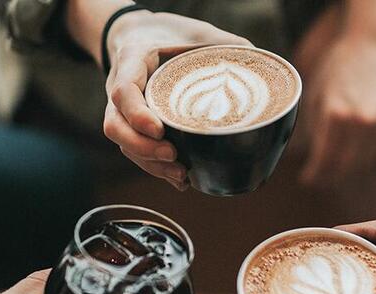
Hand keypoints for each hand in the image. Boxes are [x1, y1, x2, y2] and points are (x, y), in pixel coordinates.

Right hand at [102, 10, 250, 189]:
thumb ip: (224, 44)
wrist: (142, 36)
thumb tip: (260, 63)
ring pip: (123, 144)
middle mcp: (120, 88)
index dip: (137, 115)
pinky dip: (156, 168)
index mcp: (133, 60)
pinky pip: (136, 152)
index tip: (160, 130)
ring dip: (150, 164)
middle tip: (174, 156)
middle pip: (115, 126)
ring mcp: (123, 110)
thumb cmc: (170, 33)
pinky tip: (181, 180)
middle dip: (143, 148)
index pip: (123, 91)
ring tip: (182, 175)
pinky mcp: (133, 126)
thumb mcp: (197, 31)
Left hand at [296, 4, 375, 185]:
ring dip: (348, 171)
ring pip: (365, 163)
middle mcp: (362, 119)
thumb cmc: (337, 70)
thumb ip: (309, 129)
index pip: (325, 159)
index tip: (306, 179)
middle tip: (319, 179)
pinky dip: (368, 159)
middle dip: (329, 177)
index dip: (315, 174)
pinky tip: (355, 157)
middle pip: (345, 166)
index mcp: (336, 112)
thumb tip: (295, 158)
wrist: (373, 45)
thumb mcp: (315, 96)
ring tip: (334, 170)